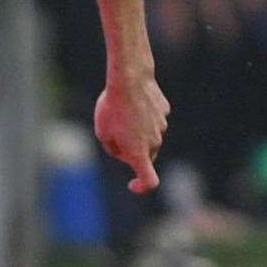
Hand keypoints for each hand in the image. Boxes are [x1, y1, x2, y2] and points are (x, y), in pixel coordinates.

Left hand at [94, 72, 169, 193]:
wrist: (129, 79)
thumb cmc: (112, 107)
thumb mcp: (102, 132)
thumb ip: (113, 148)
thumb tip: (123, 152)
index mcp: (140, 152)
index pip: (150, 181)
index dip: (142, 187)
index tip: (132, 184)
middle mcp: (155, 142)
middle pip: (145, 156)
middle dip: (132, 153)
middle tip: (114, 135)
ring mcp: (162, 126)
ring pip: (149, 136)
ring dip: (137, 131)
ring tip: (120, 112)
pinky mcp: (164, 111)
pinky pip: (153, 118)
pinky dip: (143, 115)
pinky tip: (132, 101)